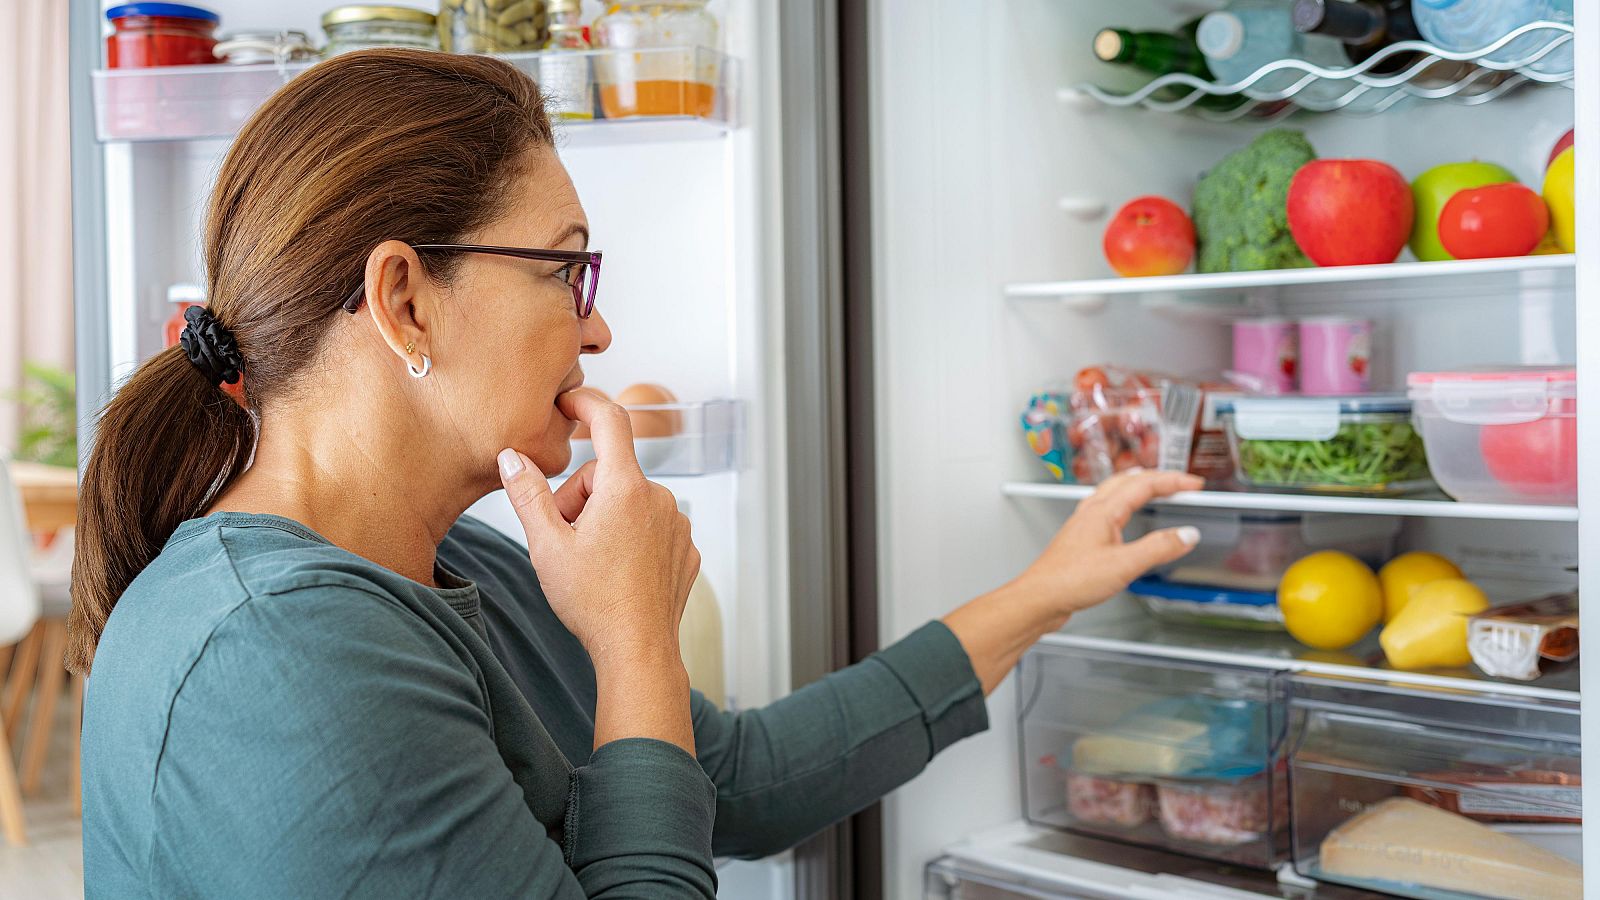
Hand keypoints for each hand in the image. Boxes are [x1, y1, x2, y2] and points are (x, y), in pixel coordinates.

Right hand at [497, 389, 699, 666]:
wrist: (637, 651)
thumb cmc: (592, 602)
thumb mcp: (546, 545)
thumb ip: (527, 494)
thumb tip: (511, 456)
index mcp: (625, 489)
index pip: (609, 421)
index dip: (586, 404)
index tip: (568, 402)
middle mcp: (659, 498)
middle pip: (609, 473)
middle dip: (580, 497)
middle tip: (564, 539)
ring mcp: (677, 523)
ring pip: (629, 501)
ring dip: (605, 519)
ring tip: (591, 561)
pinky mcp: (686, 548)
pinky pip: (650, 526)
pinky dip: (630, 538)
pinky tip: (617, 572)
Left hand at [1019, 469, 1203, 620]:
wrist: (1039, 598)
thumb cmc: (1070, 580)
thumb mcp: (1124, 565)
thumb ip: (1159, 548)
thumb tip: (1186, 535)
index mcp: (1103, 511)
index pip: (1144, 485)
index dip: (1173, 482)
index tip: (1194, 485)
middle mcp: (1091, 512)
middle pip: (1128, 481)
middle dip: (1157, 478)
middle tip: (1180, 484)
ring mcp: (1084, 524)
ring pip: (1113, 492)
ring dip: (1137, 486)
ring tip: (1153, 487)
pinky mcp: (1080, 539)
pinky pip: (1105, 509)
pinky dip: (1122, 504)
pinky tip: (1122, 517)